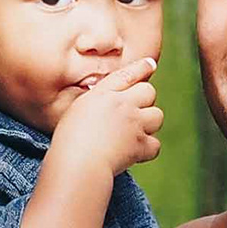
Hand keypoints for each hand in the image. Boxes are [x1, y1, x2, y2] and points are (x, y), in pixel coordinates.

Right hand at [52, 54, 163, 173]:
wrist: (76, 163)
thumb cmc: (69, 140)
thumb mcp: (77, 109)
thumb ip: (97, 99)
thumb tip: (112, 97)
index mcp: (103, 93)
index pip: (128, 73)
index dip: (142, 67)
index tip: (150, 64)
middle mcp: (122, 104)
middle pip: (149, 92)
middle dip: (144, 102)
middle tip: (131, 116)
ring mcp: (134, 123)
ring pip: (157, 116)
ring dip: (149, 125)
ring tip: (133, 133)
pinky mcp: (140, 145)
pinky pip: (156, 144)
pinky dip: (147, 150)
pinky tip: (134, 153)